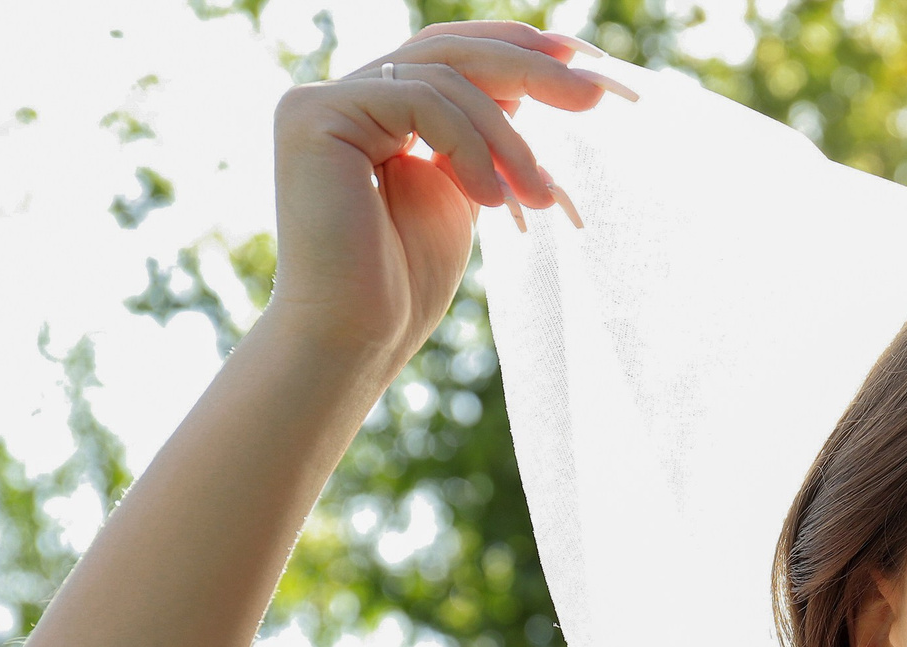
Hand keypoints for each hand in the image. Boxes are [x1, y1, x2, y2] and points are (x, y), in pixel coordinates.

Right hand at [263, 21, 617, 364]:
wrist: (358, 337)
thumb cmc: (406, 282)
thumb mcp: (464, 188)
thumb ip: (481, 135)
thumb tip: (534, 81)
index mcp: (374, 108)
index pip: (449, 55)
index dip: (516, 48)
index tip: (585, 63)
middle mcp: (341, 96)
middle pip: (447, 52)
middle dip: (529, 69)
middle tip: (594, 94)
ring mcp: (321, 102)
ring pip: (443, 78)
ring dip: (506, 138)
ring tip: (539, 196)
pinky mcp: (313, 115)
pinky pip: (419, 101)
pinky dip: (468, 146)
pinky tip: (488, 199)